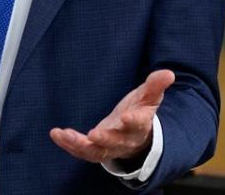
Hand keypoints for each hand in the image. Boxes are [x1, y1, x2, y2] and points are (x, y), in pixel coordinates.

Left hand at [49, 69, 174, 163]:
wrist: (134, 134)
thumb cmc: (141, 111)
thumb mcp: (149, 97)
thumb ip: (156, 85)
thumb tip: (168, 73)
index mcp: (140, 125)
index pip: (139, 124)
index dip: (133, 121)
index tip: (126, 116)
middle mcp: (125, 140)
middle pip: (116, 142)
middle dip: (105, 139)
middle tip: (94, 134)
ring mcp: (109, 147)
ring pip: (96, 152)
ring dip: (80, 145)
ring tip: (65, 135)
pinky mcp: (96, 149)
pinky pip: (82, 151)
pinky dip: (69, 145)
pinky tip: (56, 134)